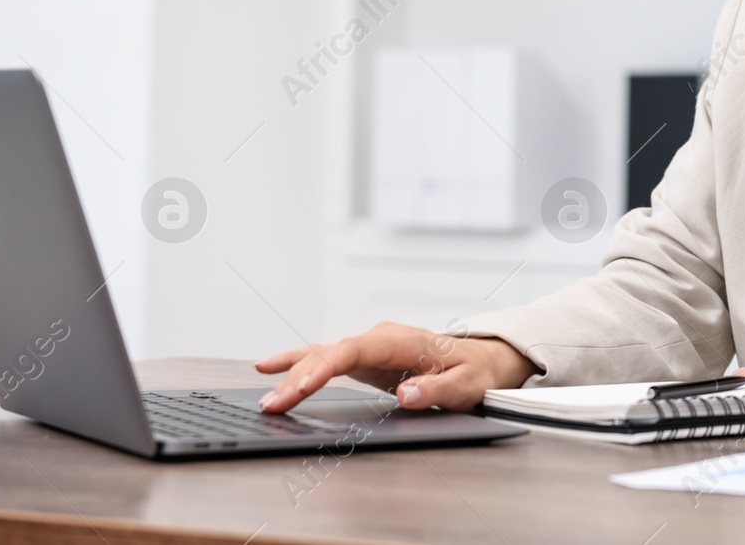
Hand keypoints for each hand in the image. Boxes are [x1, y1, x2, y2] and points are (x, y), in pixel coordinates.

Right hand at [254, 321, 535, 412]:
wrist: (480, 360)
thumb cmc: (473, 372)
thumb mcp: (464, 386)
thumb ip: (436, 390)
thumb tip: (407, 394)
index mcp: (402, 342)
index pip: (353, 351)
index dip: (322, 369)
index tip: (298, 389)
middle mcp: (380, 337)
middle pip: (330, 353)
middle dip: (297, 378)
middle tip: (270, 406)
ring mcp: (370, 345)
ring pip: (322, 354)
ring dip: (291, 374)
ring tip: (265, 397)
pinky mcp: (364, 357)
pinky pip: (325, 358)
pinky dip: (298, 362)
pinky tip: (270, 367)